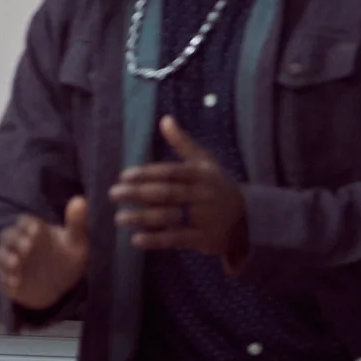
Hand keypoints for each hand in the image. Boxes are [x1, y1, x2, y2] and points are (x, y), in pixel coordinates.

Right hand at [0, 195, 88, 311]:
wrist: (60, 283)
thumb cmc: (67, 256)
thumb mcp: (76, 241)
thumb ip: (77, 223)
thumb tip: (81, 200)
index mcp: (33, 229)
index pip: (24, 221)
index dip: (27, 224)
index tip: (37, 230)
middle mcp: (18, 243)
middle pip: (9, 236)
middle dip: (15, 240)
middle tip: (28, 246)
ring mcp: (12, 262)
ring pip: (2, 256)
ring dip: (7, 259)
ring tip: (16, 264)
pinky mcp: (9, 280)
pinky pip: (4, 279)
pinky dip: (8, 280)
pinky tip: (17, 283)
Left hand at [110, 116, 247, 261]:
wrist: (247, 218)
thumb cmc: (216, 185)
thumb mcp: (204, 162)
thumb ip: (182, 142)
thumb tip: (165, 119)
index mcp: (200, 174)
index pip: (169, 172)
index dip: (146, 174)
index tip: (123, 176)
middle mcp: (202, 195)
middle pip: (165, 194)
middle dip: (137, 194)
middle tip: (113, 194)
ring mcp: (204, 218)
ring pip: (168, 217)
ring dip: (141, 219)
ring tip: (119, 219)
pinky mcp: (204, 239)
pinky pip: (177, 239)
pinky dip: (156, 240)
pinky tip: (136, 240)